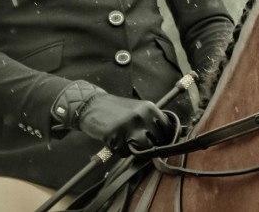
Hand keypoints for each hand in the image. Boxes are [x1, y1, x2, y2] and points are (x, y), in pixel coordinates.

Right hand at [51, 81, 174, 156]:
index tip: (159, 143)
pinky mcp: (116, 137)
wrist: (91, 105)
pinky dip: (122, 151)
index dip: (164, 139)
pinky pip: (126, 153)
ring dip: (138, 150)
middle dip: (151, 146)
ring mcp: (130, 127)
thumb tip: (166, 139)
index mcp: (150, 108)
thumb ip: (151, 120)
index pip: (167, 129)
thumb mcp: (138, 109)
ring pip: (144, 150)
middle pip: (158, 142)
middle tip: (140, 144)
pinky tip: (116, 142)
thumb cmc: (115, 109)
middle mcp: (142, 116)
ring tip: (129, 143)